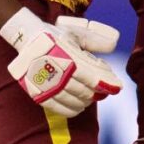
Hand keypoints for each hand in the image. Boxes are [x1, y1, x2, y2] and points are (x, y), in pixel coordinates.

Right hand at [0, 8, 121, 116]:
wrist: (27, 39)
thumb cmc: (54, 36)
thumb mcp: (75, 34)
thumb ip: (94, 41)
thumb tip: (114, 44)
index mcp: (66, 57)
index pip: (90, 77)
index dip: (104, 84)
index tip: (116, 86)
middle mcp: (56, 72)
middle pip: (82, 90)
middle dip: (95, 94)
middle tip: (102, 92)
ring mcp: (45, 83)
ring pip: (70, 100)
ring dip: (84, 102)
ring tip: (90, 99)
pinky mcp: (36, 91)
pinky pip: (55, 106)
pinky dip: (69, 110)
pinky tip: (78, 109)